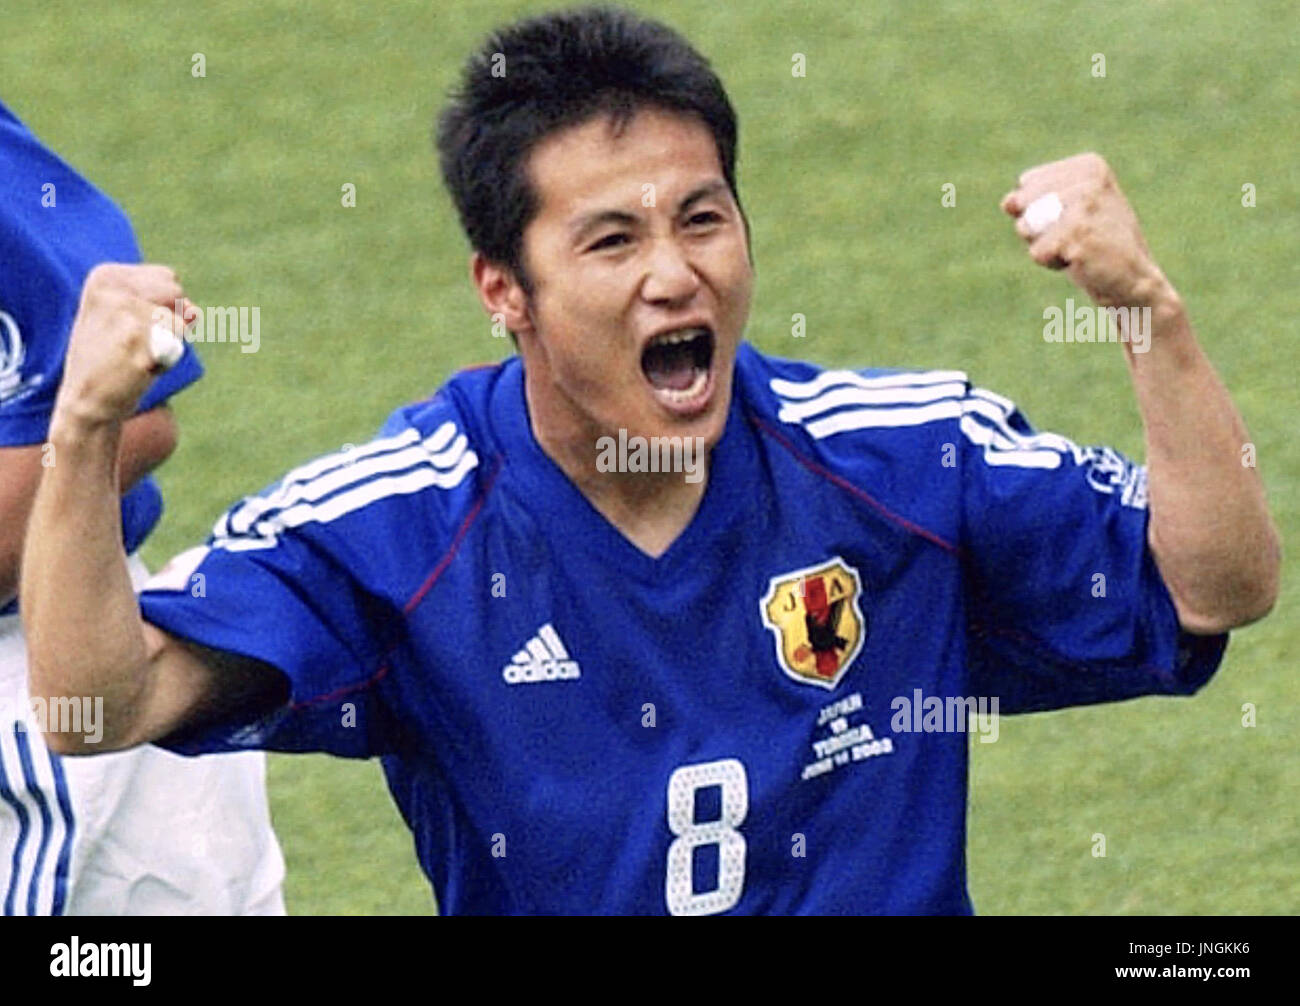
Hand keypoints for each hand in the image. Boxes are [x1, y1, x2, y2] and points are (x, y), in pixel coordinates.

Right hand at [52, 264, 195, 428]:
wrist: (86, 402)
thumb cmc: (110, 360)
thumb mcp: (129, 319)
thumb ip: (165, 304)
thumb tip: (194, 310)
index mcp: (104, 276)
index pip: (167, 278)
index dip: (162, 308)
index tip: (130, 327)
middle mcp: (112, 288)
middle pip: (177, 292)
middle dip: (169, 320)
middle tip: (136, 342)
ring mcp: (125, 311)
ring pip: (180, 320)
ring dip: (167, 343)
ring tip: (136, 355)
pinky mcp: (138, 337)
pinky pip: (178, 340)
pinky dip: (168, 358)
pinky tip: (140, 366)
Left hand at [1000, 153, 1175, 309]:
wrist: (1132, 278)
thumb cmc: (1095, 244)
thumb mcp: (1065, 213)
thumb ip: (1032, 200)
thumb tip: (1007, 202)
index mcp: (1089, 165)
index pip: (1027, 183)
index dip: (1039, 208)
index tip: (1074, 219)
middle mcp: (1088, 178)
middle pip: (1023, 203)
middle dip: (1038, 228)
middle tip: (1075, 236)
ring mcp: (1084, 205)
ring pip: (1026, 227)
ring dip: (1043, 246)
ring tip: (1077, 248)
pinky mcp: (1077, 234)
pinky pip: (1036, 252)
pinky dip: (1051, 263)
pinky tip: (1079, 261)